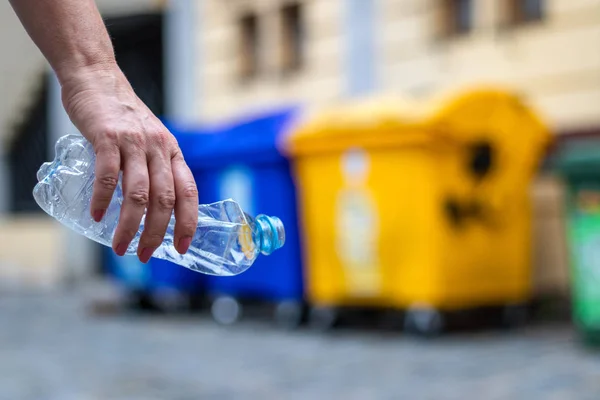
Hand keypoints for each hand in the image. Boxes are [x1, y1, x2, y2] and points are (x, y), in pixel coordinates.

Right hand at [60, 63, 198, 262]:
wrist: (98, 79)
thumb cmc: (123, 117)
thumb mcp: (151, 140)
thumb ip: (154, 168)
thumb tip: (153, 208)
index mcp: (172, 153)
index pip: (188, 193)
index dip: (188, 222)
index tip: (182, 247)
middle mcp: (158, 148)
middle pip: (164, 199)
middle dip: (156, 233)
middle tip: (144, 256)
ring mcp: (133, 142)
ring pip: (138, 192)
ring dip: (130, 225)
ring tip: (120, 246)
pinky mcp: (107, 136)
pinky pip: (108, 174)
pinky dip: (104, 199)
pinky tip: (98, 216)